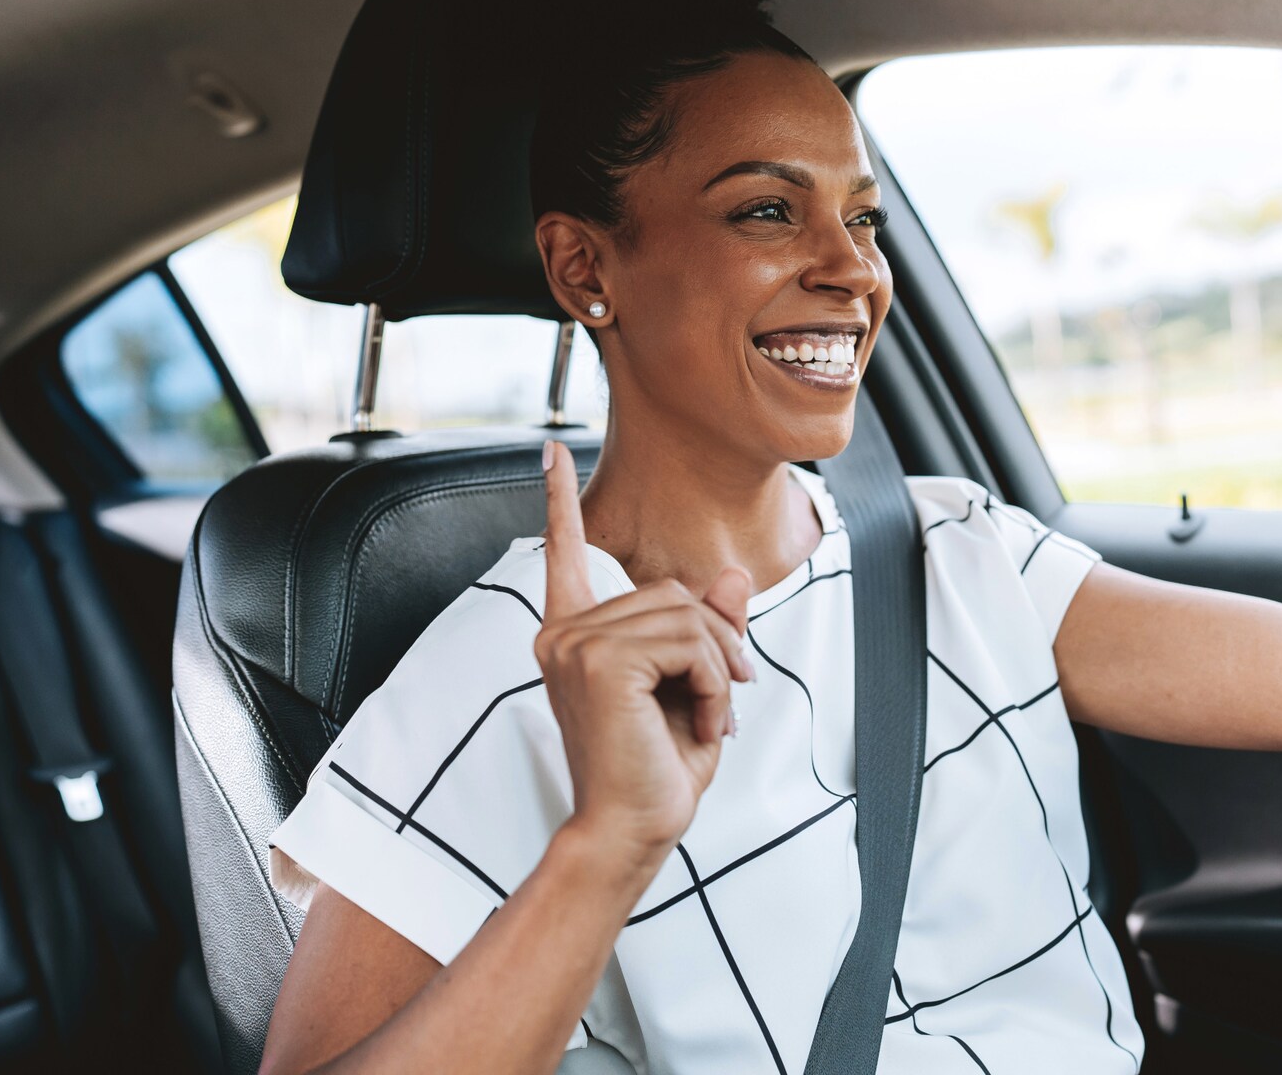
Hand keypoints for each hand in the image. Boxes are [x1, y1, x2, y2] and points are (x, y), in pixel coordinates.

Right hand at [534, 441, 753, 887]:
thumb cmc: (655, 770)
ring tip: (710, 721)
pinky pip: (692, 641)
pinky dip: (717, 684)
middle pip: (672, 593)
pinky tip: (703, 724)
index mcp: (573, 636)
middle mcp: (563, 633)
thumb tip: (732, 578)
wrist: (631, 831)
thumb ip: (709, 631)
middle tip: (726, 702)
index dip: (558, 501)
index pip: (564, 555)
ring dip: (720, 670)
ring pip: (688, 615)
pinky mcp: (600, 659)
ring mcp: (575, 642)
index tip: (549, 451)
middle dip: (717, 643)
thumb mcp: (695, 689)